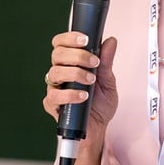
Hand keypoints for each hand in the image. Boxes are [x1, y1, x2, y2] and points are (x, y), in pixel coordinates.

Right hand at [42, 31, 117, 151]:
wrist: (99, 127)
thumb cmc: (101, 103)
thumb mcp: (108, 80)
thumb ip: (107, 61)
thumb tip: (111, 41)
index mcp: (71, 62)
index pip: (61, 43)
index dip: (70, 38)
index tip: (86, 40)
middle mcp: (61, 72)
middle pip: (57, 54)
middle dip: (77, 55)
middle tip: (94, 63)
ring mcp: (55, 88)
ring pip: (54, 72)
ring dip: (75, 74)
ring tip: (90, 81)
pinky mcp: (52, 104)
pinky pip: (53, 96)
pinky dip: (70, 95)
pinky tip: (83, 96)